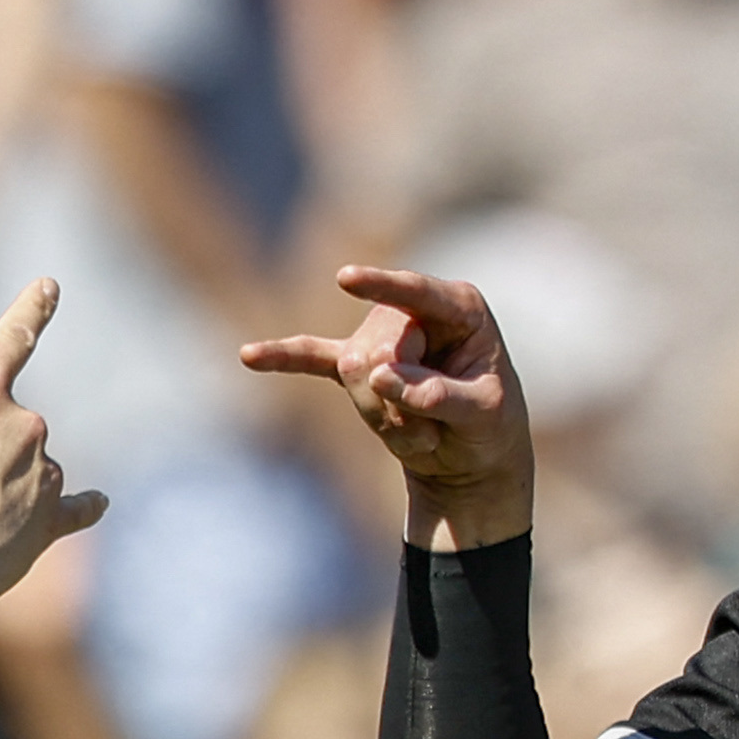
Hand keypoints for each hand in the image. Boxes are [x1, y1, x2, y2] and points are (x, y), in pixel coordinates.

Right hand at [0, 277, 107, 619]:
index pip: (13, 336)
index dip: (32, 306)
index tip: (50, 285)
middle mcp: (26, 427)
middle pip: (2, 421)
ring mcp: (45, 475)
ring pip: (26, 463)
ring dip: (2, 477)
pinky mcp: (54, 520)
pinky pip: (75, 506)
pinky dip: (83, 504)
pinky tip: (99, 502)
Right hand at [240, 264, 534, 549]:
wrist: (471, 458)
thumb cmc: (490, 429)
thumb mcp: (482, 416)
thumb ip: (440, 395)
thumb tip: (383, 380)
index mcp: (459, 307)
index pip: (416, 294)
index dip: (381, 288)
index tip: (345, 280)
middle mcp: (414, 311)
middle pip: (378, 347)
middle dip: (397, 401)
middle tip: (431, 429)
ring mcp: (379, 335)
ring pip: (352, 371)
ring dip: (379, 416)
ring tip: (417, 431)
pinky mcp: (353, 364)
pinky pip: (312, 358)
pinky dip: (281, 358)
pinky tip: (248, 356)